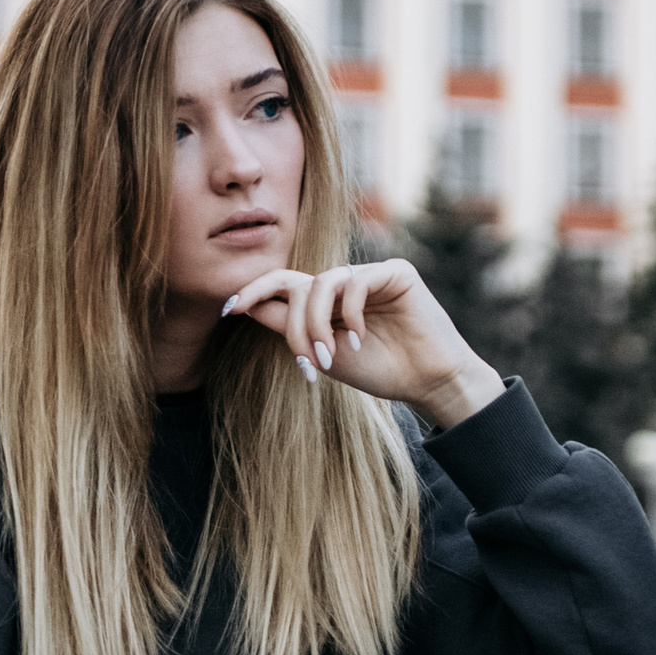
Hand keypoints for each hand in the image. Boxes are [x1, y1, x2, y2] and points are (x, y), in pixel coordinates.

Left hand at [220, 257, 502, 432]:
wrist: (426, 382)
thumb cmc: (380, 370)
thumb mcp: (324, 353)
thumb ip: (291, 327)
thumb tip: (247, 306)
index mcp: (326, 303)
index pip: (282, 285)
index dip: (253, 291)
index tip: (229, 309)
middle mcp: (344, 284)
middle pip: (295, 286)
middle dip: (294, 326)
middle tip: (310, 363)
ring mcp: (369, 275)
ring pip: (321, 284)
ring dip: (318, 324)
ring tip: (332, 357)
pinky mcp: (395, 272)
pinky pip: (355, 283)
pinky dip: (350, 315)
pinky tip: (360, 340)